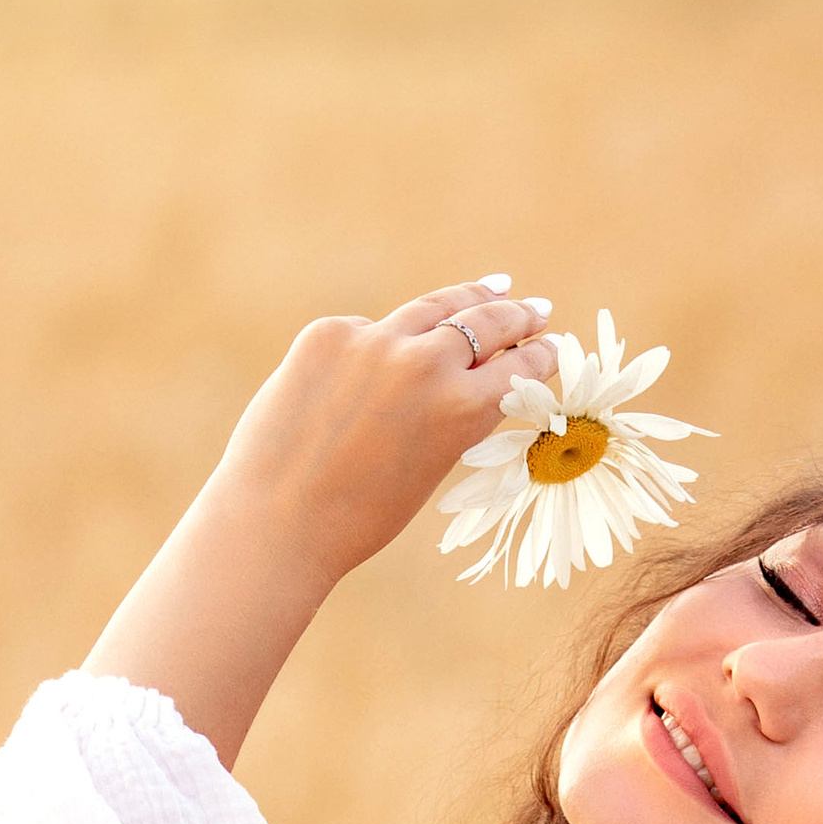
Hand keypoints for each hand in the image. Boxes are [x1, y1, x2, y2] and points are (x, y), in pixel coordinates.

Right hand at [84, 276, 558, 766]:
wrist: (277, 524)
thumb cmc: (272, 490)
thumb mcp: (295, 409)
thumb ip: (341, 385)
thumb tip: (381, 402)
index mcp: (331, 335)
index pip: (395, 324)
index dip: (438, 317)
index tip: (461, 305)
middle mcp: (377, 338)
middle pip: (447, 310)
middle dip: (487, 301)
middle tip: (518, 299)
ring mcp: (416, 366)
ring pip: (484, 332)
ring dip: (520, 324)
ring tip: (544, 323)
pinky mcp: (456, 407)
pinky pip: (498, 387)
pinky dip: (528, 372)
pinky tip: (550, 362)